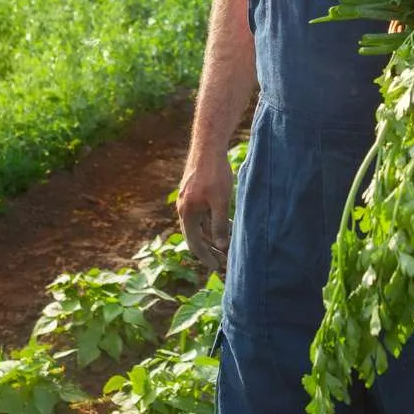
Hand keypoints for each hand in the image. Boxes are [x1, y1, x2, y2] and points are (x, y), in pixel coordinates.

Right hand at [176, 153, 233, 270]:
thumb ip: (219, 224)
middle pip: (196, 235)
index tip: (217, 268)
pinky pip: (204, 214)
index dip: (205, 256)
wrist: (208, 146)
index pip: (194, 242)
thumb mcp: (220, 201)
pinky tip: (228, 226)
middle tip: (223, 262)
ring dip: (213, 236)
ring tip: (228, 246)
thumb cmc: (214, 173)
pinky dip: (214, 222)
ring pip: (201, 225)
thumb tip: (221, 246)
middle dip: (210, 249)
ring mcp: (190, 200)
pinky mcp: (197, 193)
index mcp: (187, 212)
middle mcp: (185, 208)